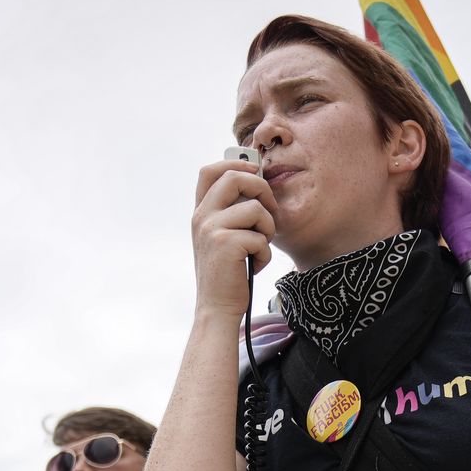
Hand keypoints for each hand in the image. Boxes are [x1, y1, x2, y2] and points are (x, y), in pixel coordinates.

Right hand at [192, 158, 277, 317]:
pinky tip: (254, 266)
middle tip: (269, 208)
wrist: (216, 307)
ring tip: (259, 248)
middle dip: (261, 188)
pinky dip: (265, 254)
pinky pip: (261, 237)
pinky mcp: (226, 244)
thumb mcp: (222, 238)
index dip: (235, 163)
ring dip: (268, 229)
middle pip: (235, 178)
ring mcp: (211, 229)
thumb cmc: (227, 274)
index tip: (255, 171)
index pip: (210, 171)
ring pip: (256, 209)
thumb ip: (231, 213)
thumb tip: (257, 184)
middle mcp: (202, 217)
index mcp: (200, 212)